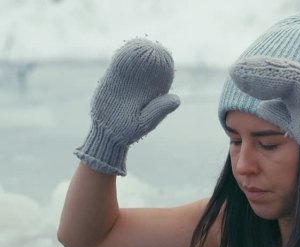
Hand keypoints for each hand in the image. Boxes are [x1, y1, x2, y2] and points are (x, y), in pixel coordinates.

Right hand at [75, 38, 179, 175]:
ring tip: (138, 43)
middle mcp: (140, 89)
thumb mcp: (146, 121)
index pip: (161, 78)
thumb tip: (177, 99)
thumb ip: (159, 110)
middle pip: (147, 69)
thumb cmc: (129, 132)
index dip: (165, 67)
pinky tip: (122, 50)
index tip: (168, 57)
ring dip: (134, 54)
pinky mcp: (111, 84)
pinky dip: (120, 59)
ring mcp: (125, 86)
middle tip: (154, 46)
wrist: (108, 135)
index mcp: (151, 97)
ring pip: (131, 67)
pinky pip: (116, 69)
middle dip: (150, 57)